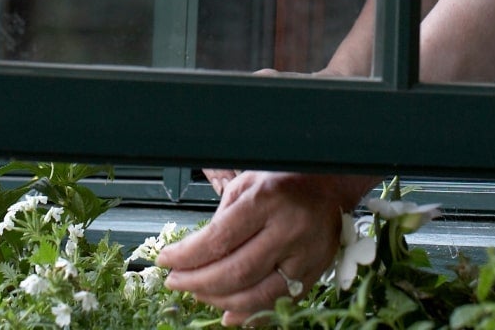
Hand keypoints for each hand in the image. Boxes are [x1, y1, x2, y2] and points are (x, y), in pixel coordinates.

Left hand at [157, 171, 369, 324]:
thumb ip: (223, 220)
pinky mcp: (314, 273)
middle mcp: (288, 230)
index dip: (186, 256)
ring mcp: (304, 256)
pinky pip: (278, 304)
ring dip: (218, 301)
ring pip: (255, 295)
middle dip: (197, 282)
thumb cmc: (284, 180)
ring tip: (197, 293)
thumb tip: (192, 257)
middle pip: (235, 272)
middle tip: (175, 281)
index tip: (165, 261)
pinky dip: (249, 315)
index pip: (218, 239)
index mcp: (266, 201)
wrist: (329, 186)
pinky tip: (228, 314)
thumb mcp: (247, 183)